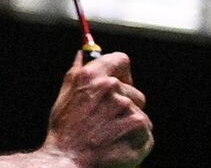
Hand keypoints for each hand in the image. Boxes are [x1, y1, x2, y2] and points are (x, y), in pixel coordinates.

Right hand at [39, 52, 152, 167]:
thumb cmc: (65, 132)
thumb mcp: (65, 96)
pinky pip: (145, 133)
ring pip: (139, 114)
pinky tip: (118, 146)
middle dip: (125, 105)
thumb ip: (77, 72)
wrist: (69, 162)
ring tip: (109, 137)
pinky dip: (135, 141)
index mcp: (93, 77)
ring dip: (129, 125)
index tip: (120, 83)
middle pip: (134, 92)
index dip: (122, 72)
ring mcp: (129, 109)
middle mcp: (113, 89)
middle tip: (107, 122)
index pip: (120, 60)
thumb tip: (83, 54)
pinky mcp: (141, 129)